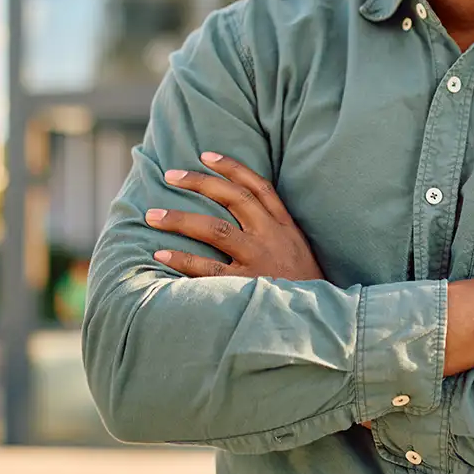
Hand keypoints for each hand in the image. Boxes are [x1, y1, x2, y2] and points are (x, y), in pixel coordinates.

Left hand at [146, 152, 325, 281]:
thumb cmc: (305, 287)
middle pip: (233, 198)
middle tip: (170, 175)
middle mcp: (271, 237)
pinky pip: (208, 269)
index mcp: (285, 227)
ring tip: (152, 215)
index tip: (206, 156)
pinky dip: (183, 260)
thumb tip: (243, 217)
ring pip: (215, 229)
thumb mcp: (298, 251)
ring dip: (180, 219)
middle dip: (200, 182)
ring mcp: (258, 260)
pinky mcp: (246, 285)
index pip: (259, 187)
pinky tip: (161, 255)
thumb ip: (275, 232)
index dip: (232, 168)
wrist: (321, 318)